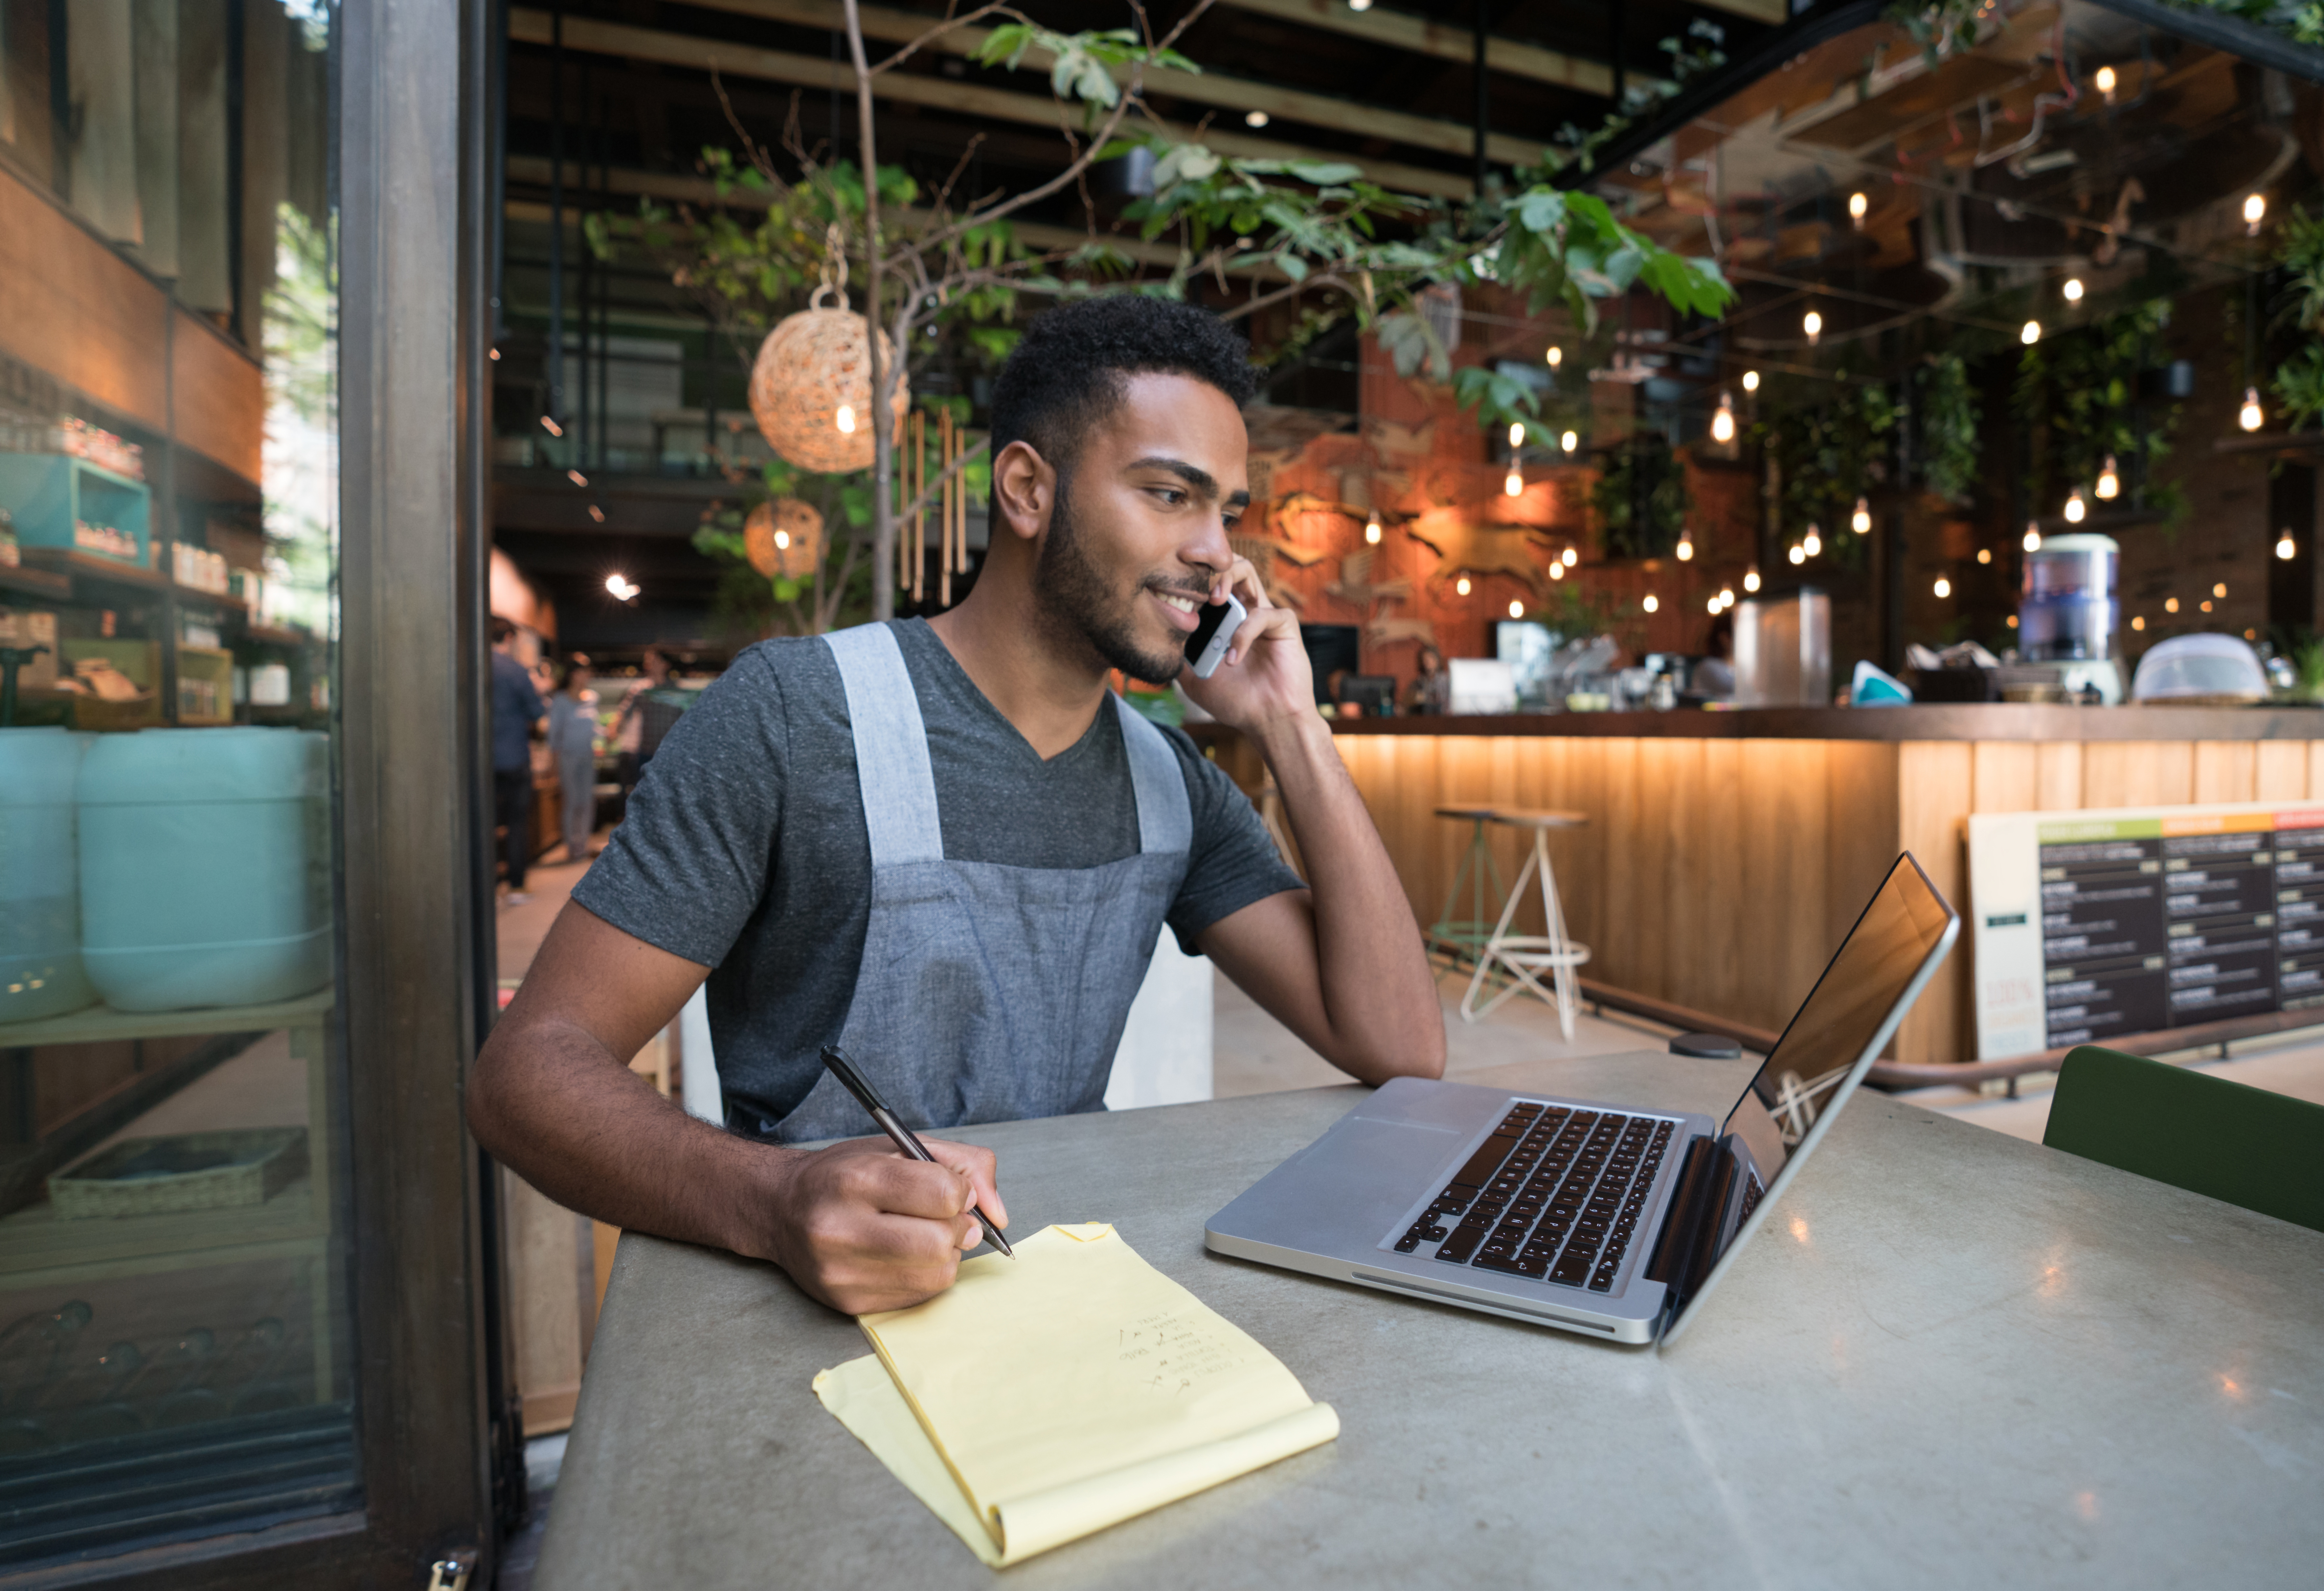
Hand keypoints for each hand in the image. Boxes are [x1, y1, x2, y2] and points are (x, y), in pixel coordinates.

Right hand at [760, 1135, 1008, 1314]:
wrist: (780, 1209)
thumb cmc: (846, 1174)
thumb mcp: (901, 1146)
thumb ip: (964, 1165)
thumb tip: (999, 1215)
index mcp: (855, 1178)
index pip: (943, 1194)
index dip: (962, 1193)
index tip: (952, 1191)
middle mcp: (841, 1228)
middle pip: (941, 1242)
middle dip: (958, 1229)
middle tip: (946, 1219)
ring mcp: (840, 1271)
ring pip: (935, 1275)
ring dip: (946, 1255)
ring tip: (923, 1236)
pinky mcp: (845, 1301)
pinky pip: (917, 1297)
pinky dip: (925, 1276)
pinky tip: (904, 1257)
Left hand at [1178, 556, 1316, 734]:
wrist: (1268, 721)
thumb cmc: (1236, 701)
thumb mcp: (1194, 679)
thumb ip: (1178, 657)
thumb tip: (1155, 642)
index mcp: (1223, 619)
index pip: (1206, 582)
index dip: (1189, 580)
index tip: (1172, 593)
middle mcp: (1244, 609)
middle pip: (1225, 564)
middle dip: (1207, 568)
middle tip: (1195, 590)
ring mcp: (1264, 614)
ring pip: (1247, 571)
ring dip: (1226, 579)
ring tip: (1213, 601)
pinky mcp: (1284, 625)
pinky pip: (1264, 614)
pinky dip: (1244, 634)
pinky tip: (1233, 659)